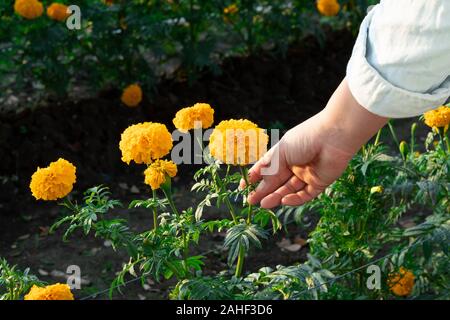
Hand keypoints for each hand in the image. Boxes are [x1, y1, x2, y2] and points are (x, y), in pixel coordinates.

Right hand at [240, 79, 387, 208]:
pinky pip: (305, 194)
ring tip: (264, 204)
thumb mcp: (281, 153)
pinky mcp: (320, 182)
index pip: (266, 168)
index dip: (254, 177)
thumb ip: (269, 169)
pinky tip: (284, 200)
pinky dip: (295, 199)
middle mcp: (294, 164)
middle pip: (276, 181)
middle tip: (251, 201)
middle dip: (264, 191)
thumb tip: (257, 182)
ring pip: (289, 189)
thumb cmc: (305, 138)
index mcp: (284, 153)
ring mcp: (307, 174)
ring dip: (276, 197)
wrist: (334, 136)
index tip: (243, 187)